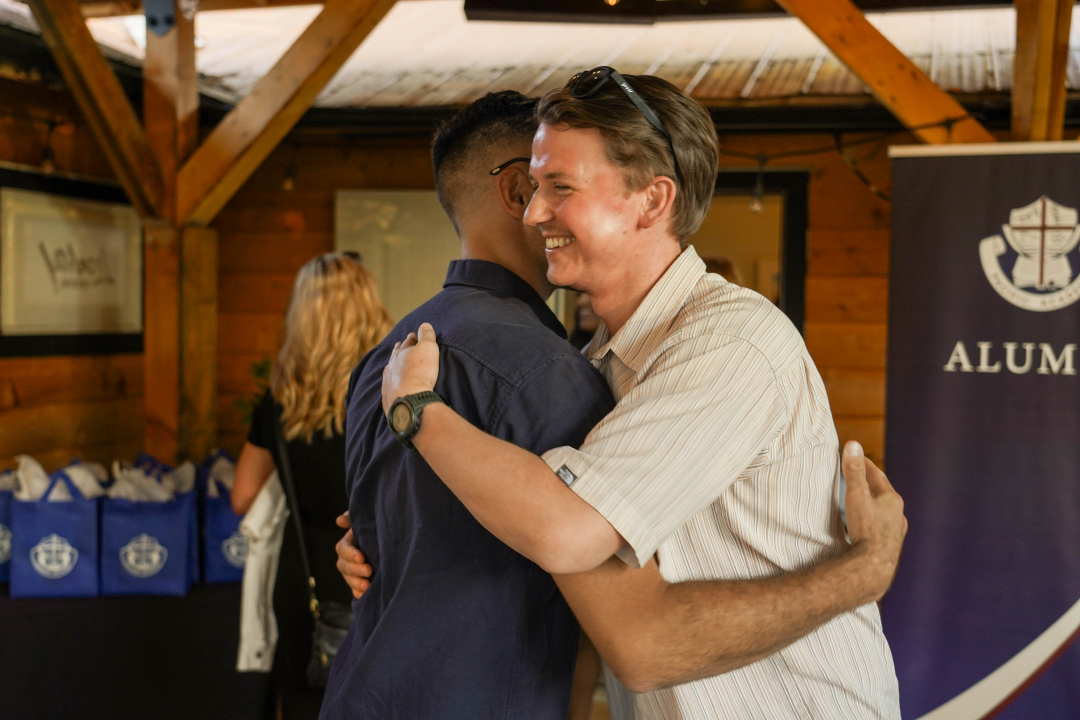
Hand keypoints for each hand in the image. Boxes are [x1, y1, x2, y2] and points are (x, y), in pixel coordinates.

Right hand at [335, 512, 371, 598]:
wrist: (390, 543)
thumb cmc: (376, 529)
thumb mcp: (367, 522)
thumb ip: (353, 519)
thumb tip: (340, 520)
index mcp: (347, 543)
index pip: (342, 549)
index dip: (350, 554)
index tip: (361, 557)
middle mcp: (346, 559)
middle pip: (344, 566)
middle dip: (355, 569)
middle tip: (369, 570)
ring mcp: (352, 572)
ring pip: (349, 579)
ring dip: (356, 583)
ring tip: (368, 585)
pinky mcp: (359, 582)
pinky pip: (355, 590)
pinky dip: (359, 593)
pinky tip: (365, 595)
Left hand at [382, 323, 440, 414]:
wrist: (408, 399)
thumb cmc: (420, 372)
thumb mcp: (428, 348)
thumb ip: (427, 335)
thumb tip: (424, 324)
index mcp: (401, 352)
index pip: (408, 341)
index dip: (413, 338)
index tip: (414, 335)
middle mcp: (391, 365)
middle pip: (395, 354)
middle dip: (399, 349)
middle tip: (400, 346)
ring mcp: (387, 381)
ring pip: (390, 370)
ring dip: (394, 366)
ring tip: (396, 365)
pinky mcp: (387, 396)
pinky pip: (389, 386)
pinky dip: (392, 383)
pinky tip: (393, 385)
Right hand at [841, 441, 907, 602]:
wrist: (874, 568)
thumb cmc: (865, 530)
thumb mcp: (856, 496)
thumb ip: (854, 472)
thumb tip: (853, 445)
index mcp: (892, 500)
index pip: (877, 476)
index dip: (865, 465)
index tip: (856, 457)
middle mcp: (898, 515)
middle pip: (882, 494)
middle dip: (870, 484)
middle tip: (859, 476)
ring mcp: (896, 532)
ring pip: (884, 513)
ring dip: (873, 505)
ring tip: (863, 502)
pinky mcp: (890, 547)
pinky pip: (882, 529)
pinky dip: (874, 523)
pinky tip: (868, 529)